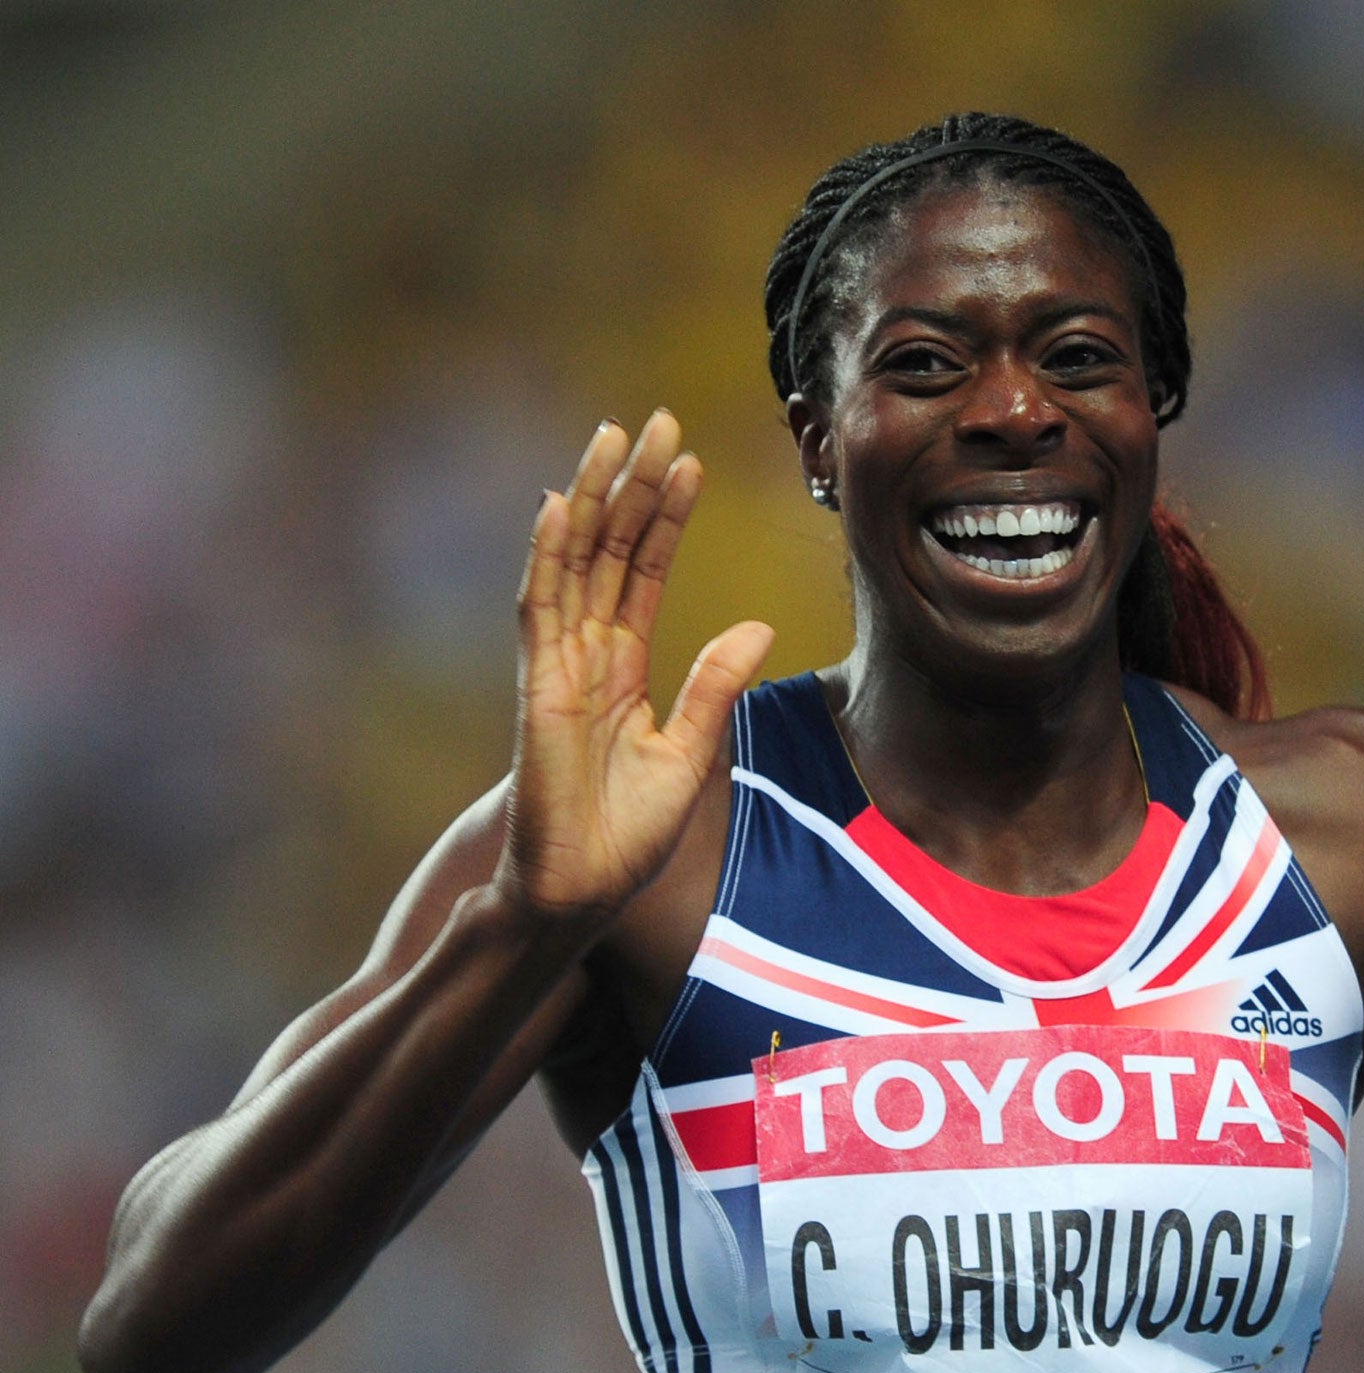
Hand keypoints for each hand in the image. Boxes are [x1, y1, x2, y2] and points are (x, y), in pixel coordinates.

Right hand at [496, 412, 774, 918]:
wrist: (580, 894)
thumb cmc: (626, 837)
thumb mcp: (689, 755)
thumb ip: (713, 687)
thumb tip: (757, 625)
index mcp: (623, 671)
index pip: (645, 573)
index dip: (665, 517)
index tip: (689, 462)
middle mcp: (587, 657)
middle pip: (610, 551)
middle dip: (633, 486)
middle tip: (656, 420)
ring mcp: (557, 668)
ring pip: (573, 563)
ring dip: (591, 498)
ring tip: (614, 436)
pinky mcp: (539, 691)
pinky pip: (539, 611)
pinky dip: (546, 556)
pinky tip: (556, 505)